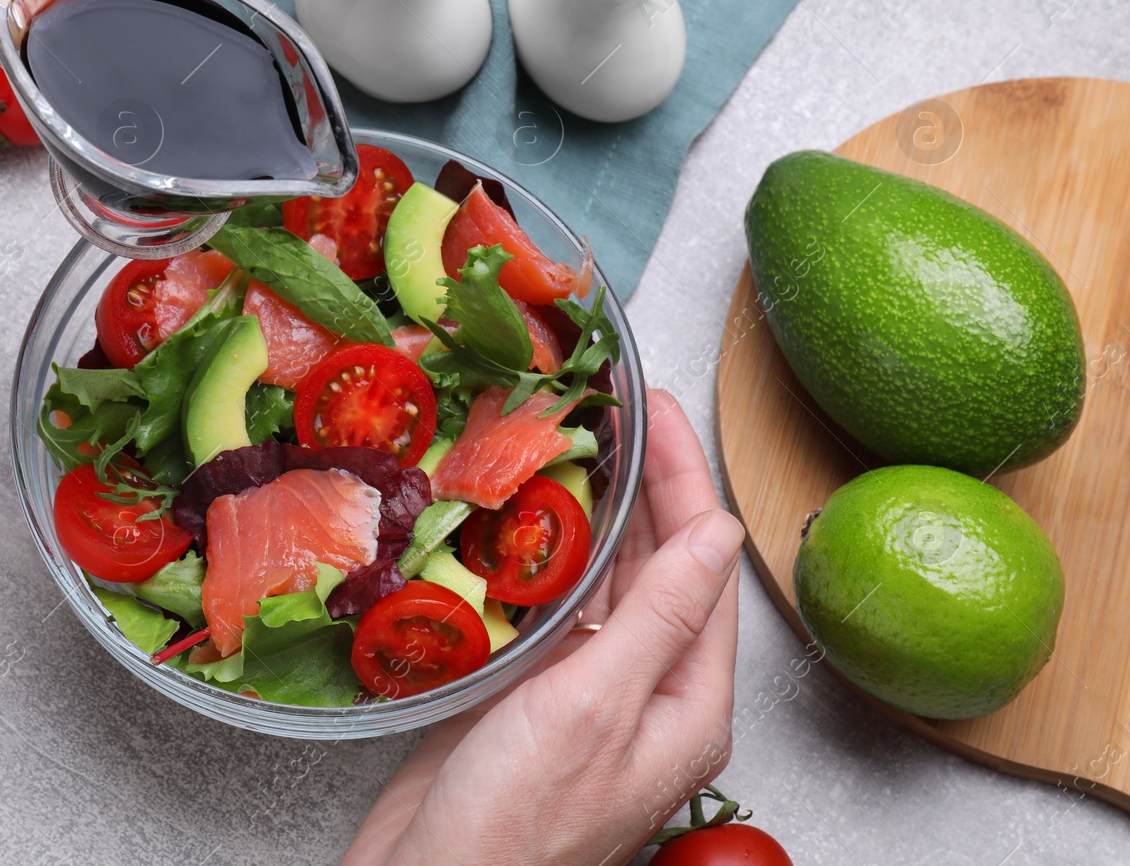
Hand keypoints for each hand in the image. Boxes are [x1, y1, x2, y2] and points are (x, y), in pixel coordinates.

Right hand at [344, 388, 743, 865]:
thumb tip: (718, 531)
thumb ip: (659, 617)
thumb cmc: (515, 823)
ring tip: (581, 444)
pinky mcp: (532, 698)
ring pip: (607, 584)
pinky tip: (528, 520)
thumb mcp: (595, 707)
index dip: (685, 482)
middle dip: (647, 486)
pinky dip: (546, 559)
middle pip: (661, 568)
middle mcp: (647, 695)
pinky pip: (555, 611)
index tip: (662, 412)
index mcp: (688, 705)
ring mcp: (588, 697)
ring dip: (597, 515)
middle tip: (620, 411)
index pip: (702, 567)